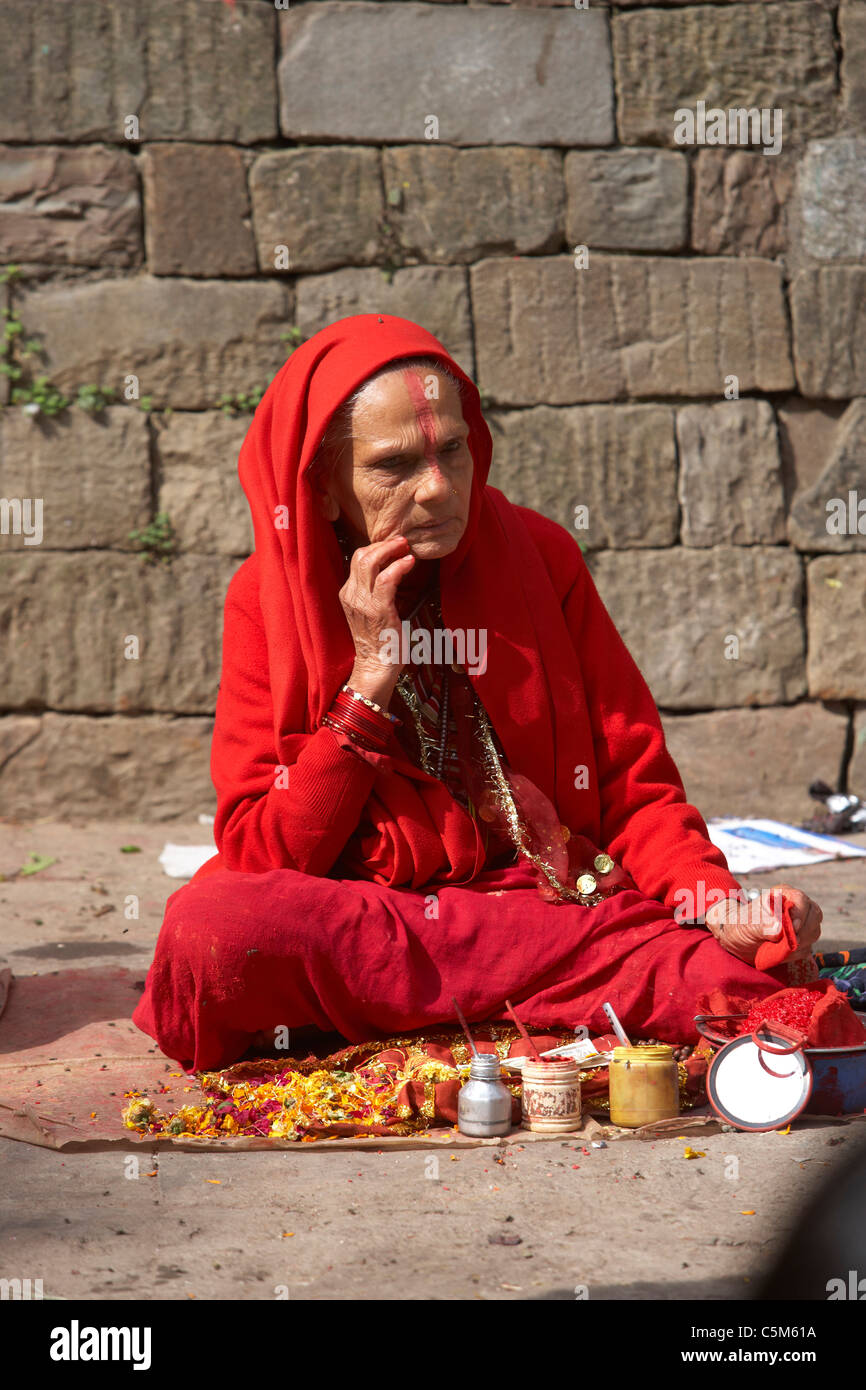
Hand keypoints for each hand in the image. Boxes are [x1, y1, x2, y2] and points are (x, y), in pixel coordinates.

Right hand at [339, 534, 414, 701]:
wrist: (376, 666)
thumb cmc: (380, 640)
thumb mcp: (372, 611)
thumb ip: (377, 592)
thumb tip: (394, 571)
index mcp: (348, 594)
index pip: (357, 560)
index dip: (376, 548)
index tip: (393, 546)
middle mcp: (351, 595)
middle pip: (361, 555)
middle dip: (383, 544)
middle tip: (401, 541)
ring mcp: (363, 602)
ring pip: (370, 562)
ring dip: (390, 550)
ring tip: (406, 547)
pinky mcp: (378, 610)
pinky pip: (387, 579)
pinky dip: (399, 566)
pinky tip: (410, 562)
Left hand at [704, 884, 822, 965]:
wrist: (737, 939)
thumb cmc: (741, 924)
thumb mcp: (747, 922)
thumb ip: (763, 923)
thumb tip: (779, 928)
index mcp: (784, 894)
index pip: (801, 899)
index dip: (800, 914)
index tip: (793, 927)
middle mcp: (796, 907)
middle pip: (814, 916)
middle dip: (802, 931)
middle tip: (787, 941)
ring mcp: (802, 924)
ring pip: (813, 933)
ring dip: (798, 944)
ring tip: (776, 946)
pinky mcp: (801, 941)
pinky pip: (807, 949)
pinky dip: (794, 954)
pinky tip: (779, 952)